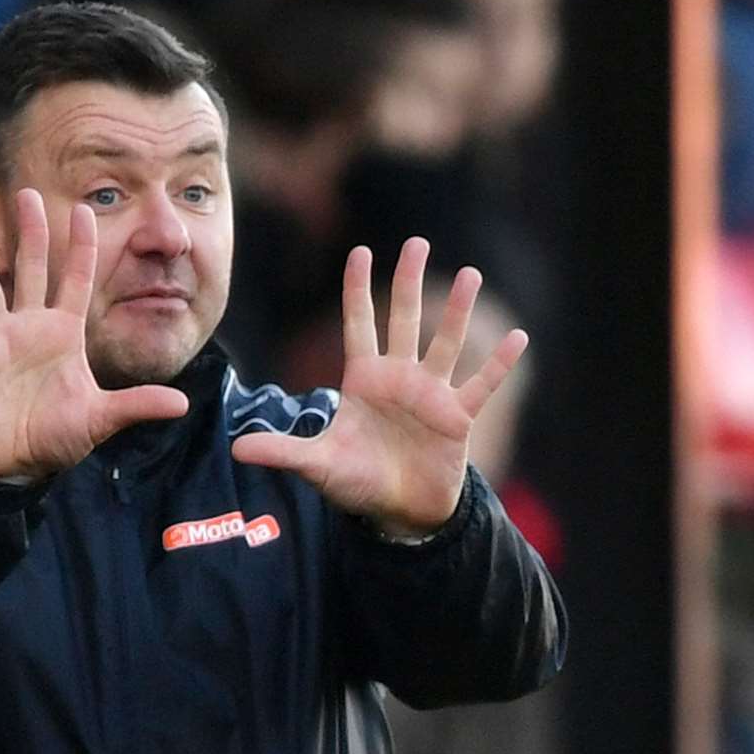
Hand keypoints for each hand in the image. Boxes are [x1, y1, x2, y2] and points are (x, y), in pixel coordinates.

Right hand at [0, 188, 188, 479]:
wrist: (15, 466)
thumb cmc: (57, 438)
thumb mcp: (100, 418)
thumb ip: (136, 404)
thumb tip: (183, 405)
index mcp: (65, 334)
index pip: (75, 279)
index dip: (80, 246)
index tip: (85, 209)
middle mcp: (31, 327)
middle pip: (31, 269)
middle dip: (31, 232)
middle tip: (27, 192)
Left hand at [231, 238, 526, 535]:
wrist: (399, 511)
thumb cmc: (357, 482)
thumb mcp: (317, 465)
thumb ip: (282, 452)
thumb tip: (236, 450)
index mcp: (364, 380)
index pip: (359, 324)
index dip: (358, 290)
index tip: (360, 251)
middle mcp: (399, 378)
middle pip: (404, 319)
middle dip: (408, 281)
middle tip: (417, 241)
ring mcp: (431, 394)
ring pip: (446, 342)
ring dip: (457, 310)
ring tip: (469, 274)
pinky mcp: (457, 417)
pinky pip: (481, 384)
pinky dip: (498, 363)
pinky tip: (517, 336)